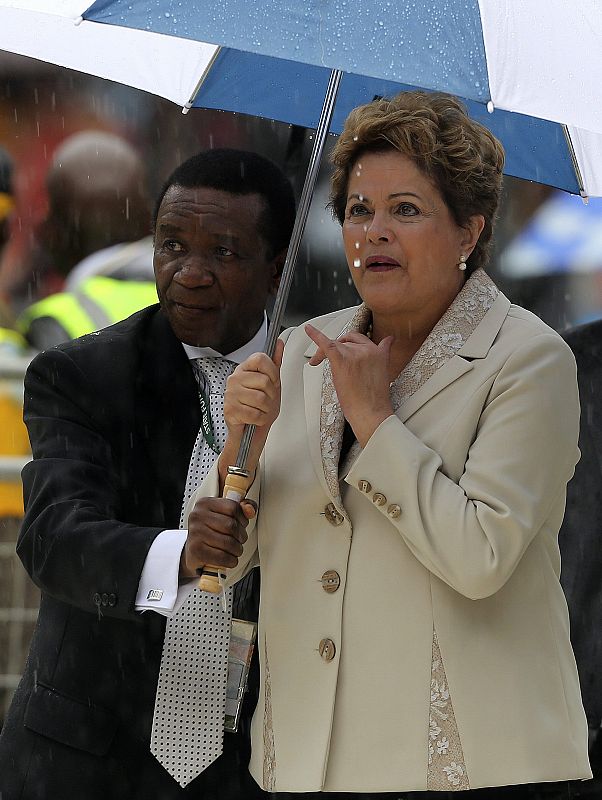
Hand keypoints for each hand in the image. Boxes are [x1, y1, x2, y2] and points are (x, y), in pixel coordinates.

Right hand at [180, 496, 256, 578]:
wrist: (193, 551)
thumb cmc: (211, 531)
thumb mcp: (224, 515)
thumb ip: (242, 508)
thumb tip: (250, 510)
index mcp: (205, 503)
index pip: (233, 507)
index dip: (243, 519)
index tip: (242, 525)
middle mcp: (197, 516)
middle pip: (231, 525)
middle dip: (241, 536)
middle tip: (239, 540)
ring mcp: (195, 533)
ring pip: (228, 543)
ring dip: (237, 550)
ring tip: (235, 550)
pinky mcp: (196, 551)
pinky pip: (222, 557)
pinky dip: (230, 560)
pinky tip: (229, 559)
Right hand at [219, 338, 283, 482]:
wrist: (250, 430)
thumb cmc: (260, 406)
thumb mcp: (272, 383)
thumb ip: (275, 362)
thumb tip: (278, 343)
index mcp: (244, 369)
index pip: (260, 358)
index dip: (272, 372)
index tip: (273, 381)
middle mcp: (235, 379)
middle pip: (264, 381)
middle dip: (271, 395)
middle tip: (266, 401)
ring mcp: (230, 394)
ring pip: (261, 398)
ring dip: (266, 409)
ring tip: (261, 410)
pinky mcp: (230, 410)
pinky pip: (255, 413)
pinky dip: (260, 419)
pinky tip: (255, 418)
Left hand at [305, 323, 393, 446]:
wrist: (371, 412)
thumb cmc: (375, 400)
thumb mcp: (384, 373)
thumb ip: (382, 356)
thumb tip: (387, 343)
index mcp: (378, 353)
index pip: (361, 339)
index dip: (350, 343)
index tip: (345, 345)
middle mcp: (367, 350)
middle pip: (346, 341)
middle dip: (336, 347)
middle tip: (326, 358)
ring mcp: (355, 354)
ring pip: (336, 344)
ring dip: (324, 351)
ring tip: (316, 361)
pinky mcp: (342, 361)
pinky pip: (326, 344)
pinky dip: (316, 335)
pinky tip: (308, 330)